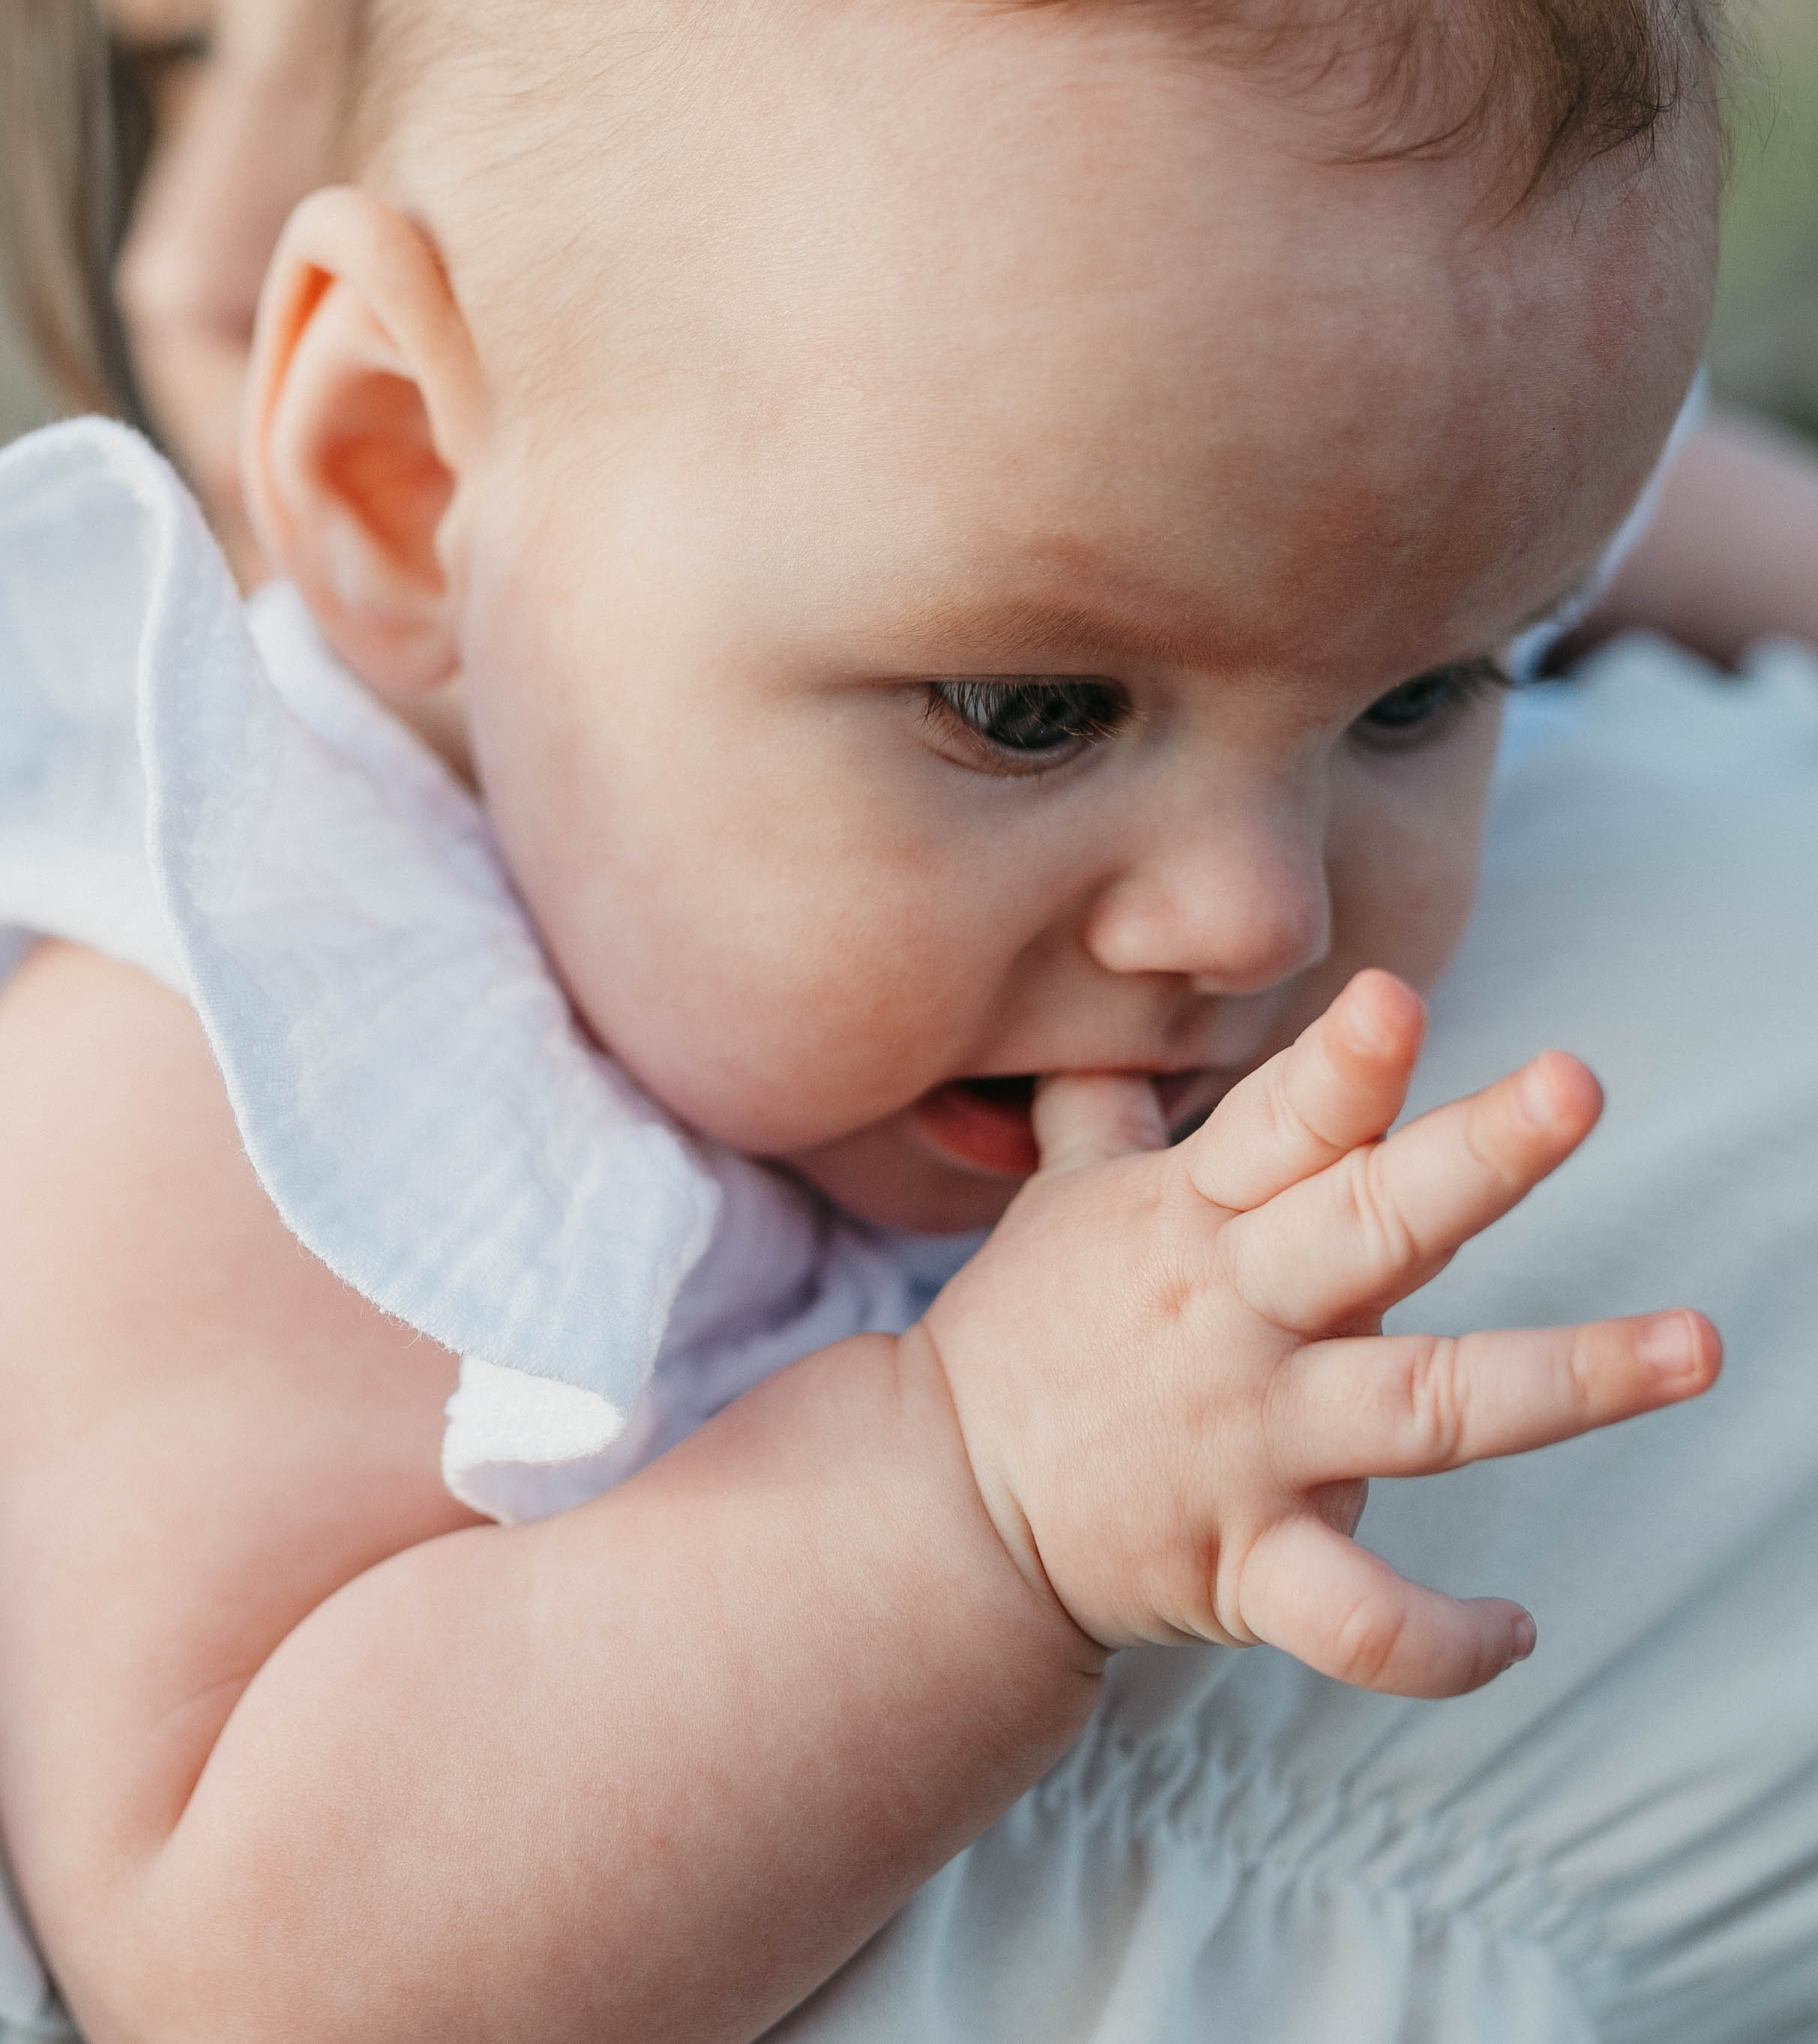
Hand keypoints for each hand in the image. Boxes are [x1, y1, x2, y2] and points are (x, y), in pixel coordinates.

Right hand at [917, 970, 1719, 1696]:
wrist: (941, 1512)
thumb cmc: (1027, 1331)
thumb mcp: (1061, 1194)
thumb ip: (1120, 1101)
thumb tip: (1134, 995)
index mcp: (1190, 1217)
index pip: (1276, 1123)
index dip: (1338, 1065)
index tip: (1396, 998)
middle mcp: (1232, 1320)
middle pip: (1368, 1227)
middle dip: (1476, 1156)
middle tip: (1577, 1083)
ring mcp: (1248, 1447)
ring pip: (1422, 1408)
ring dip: (1568, 1378)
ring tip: (1694, 1344)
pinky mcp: (1247, 1567)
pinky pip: (1356, 1617)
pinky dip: (1439, 1640)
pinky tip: (1521, 1632)